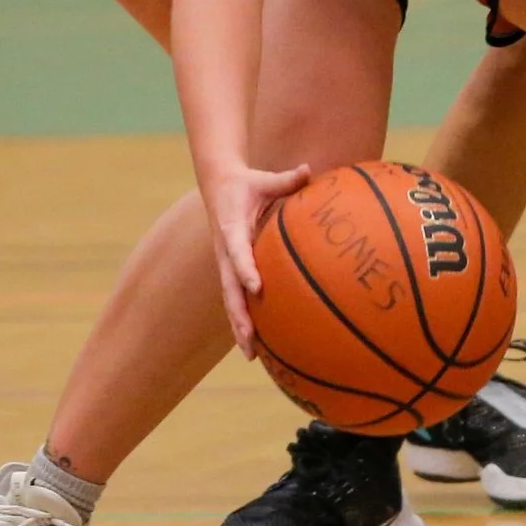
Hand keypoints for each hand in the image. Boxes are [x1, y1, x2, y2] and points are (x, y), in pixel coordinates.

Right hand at [206, 162, 313, 356]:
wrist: (217, 186)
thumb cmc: (246, 183)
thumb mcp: (264, 178)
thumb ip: (287, 179)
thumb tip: (309, 171)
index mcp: (231, 228)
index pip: (237, 252)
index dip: (245, 270)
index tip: (257, 288)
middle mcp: (224, 252)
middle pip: (229, 289)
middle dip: (238, 315)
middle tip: (249, 339)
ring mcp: (225, 264)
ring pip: (230, 300)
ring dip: (239, 326)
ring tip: (250, 354)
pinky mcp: (229, 270)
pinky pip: (236, 298)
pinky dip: (243, 320)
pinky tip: (256, 343)